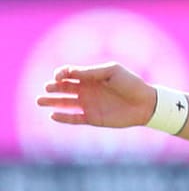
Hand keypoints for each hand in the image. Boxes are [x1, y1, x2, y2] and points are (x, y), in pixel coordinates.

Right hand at [36, 63, 155, 128]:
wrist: (146, 103)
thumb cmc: (131, 83)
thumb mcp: (111, 72)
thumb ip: (90, 72)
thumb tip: (68, 72)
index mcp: (91, 77)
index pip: (69, 74)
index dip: (61, 74)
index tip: (59, 76)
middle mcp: (87, 90)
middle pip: (64, 88)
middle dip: (53, 87)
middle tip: (47, 88)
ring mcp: (89, 104)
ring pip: (65, 103)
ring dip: (52, 102)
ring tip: (40, 101)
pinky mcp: (92, 118)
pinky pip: (73, 118)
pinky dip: (63, 117)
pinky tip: (53, 115)